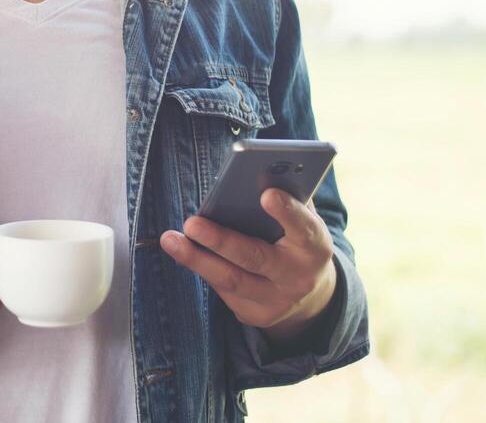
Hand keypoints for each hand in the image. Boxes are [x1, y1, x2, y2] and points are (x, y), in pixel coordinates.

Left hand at [159, 188, 336, 340]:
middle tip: (191, 223)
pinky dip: (202, 267)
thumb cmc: (296, 240)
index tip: (267, 194)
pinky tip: (183, 252)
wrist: (310, 295)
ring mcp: (277, 301)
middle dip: (221, 240)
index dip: (288, 213)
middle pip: (256, 258)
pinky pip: (223, 291)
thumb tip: (253, 171)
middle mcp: (298, 277)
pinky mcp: (256, 315)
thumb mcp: (301, 221)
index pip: (304, 229)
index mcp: (315, 247)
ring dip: (196, 259)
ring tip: (170, 240)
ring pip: (231, 280)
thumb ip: (285, 198)